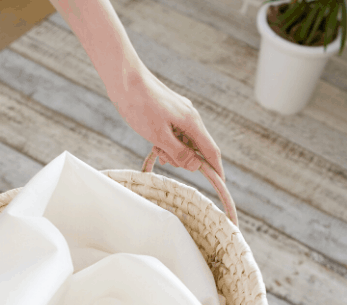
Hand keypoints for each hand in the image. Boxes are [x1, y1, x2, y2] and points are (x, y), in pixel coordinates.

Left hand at [109, 67, 225, 180]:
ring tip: (155, 148)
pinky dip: (169, 141)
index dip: (216, 169)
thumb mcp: (158, 135)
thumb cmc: (139, 105)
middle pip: (197, 148)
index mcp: (192, 122)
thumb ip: (178, 152)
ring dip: (173, 150)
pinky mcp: (171, 110)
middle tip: (163, 158)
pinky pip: (176, 132)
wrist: (125, 78)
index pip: (211, 151)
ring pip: (185, 141)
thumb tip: (196, 166)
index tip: (221, 183)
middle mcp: (191, 116)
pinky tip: (156, 142)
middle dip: (183, 158)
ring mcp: (181, 112)